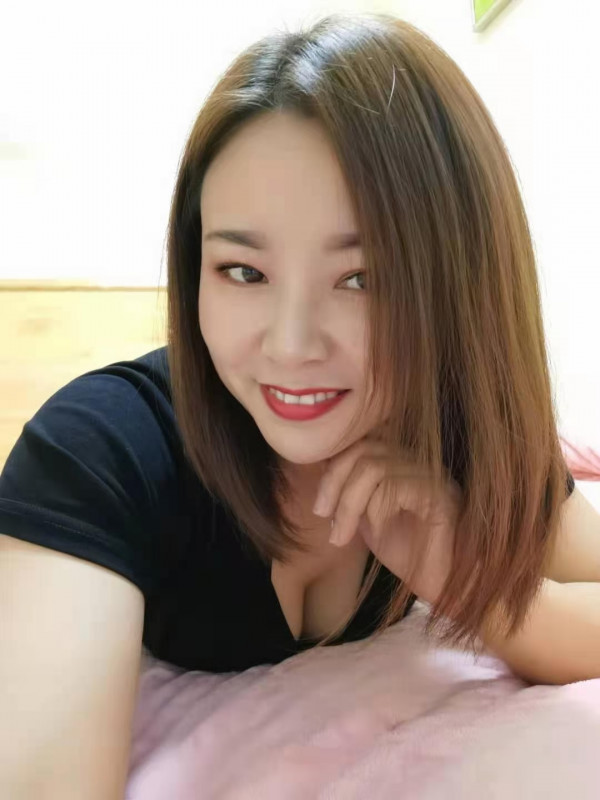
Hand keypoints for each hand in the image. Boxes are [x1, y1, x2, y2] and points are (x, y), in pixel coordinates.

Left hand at [312, 437, 462, 604]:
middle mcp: (418, 462)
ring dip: (348, 504)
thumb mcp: (367, 518)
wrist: (444, 587)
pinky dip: (375, 511)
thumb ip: (351, 493)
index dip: (333, 469)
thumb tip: (323, 469)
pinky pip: (395, 487)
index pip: (360, 443)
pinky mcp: (441, 496)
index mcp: (400, 463)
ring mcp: (432, 475)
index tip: (321, 507)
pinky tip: (377, 532)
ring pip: (374, 468)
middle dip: (334, 483)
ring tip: (341, 536)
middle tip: (323, 516)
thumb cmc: (409, 554)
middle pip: (364, 450)